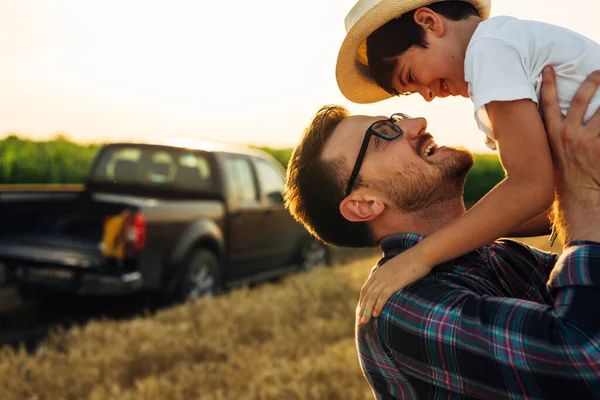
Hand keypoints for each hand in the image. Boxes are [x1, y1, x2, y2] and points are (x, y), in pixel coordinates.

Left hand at [358, 247, 431, 323]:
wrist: (422, 254)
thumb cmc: (414, 261)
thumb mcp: (397, 267)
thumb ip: (391, 274)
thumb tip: (392, 283)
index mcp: (379, 271)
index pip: (366, 288)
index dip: (362, 300)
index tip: (362, 310)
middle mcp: (380, 275)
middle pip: (367, 294)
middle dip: (363, 308)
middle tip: (361, 321)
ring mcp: (386, 279)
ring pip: (372, 297)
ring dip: (367, 310)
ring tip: (365, 321)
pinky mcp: (394, 283)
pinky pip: (382, 296)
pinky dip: (378, 306)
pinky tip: (376, 314)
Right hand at [540, 66, 599, 241]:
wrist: (581, 195)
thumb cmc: (566, 171)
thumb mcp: (554, 151)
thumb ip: (556, 132)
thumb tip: (556, 116)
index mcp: (553, 134)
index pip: (548, 104)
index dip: (548, 85)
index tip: (549, 68)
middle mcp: (568, 136)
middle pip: (581, 100)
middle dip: (592, 82)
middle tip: (598, 71)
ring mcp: (587, 141)